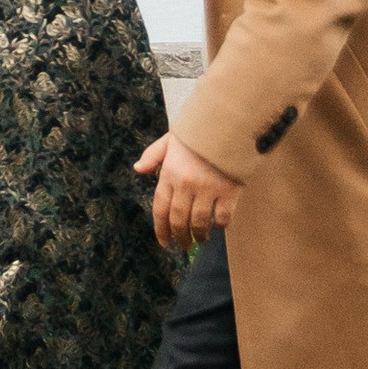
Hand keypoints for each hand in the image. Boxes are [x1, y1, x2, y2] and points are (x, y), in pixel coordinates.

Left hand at [134, 131, 240, 247]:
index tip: (164, 242)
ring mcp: (208, 189)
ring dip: (199, 235)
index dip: (161, 229)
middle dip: (180, 237)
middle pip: (179, 220)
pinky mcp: (229, 191)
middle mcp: (186, 184)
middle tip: (183, 245)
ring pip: (199, 222)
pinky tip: (218, 226)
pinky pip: (223, 217)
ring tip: (200, 239)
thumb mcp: (170, 140)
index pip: (160, 208)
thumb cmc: (198, 132)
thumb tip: (138, 169)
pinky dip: (220, 226)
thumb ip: (153, 155)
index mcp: (170, 173)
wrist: (229, 123)